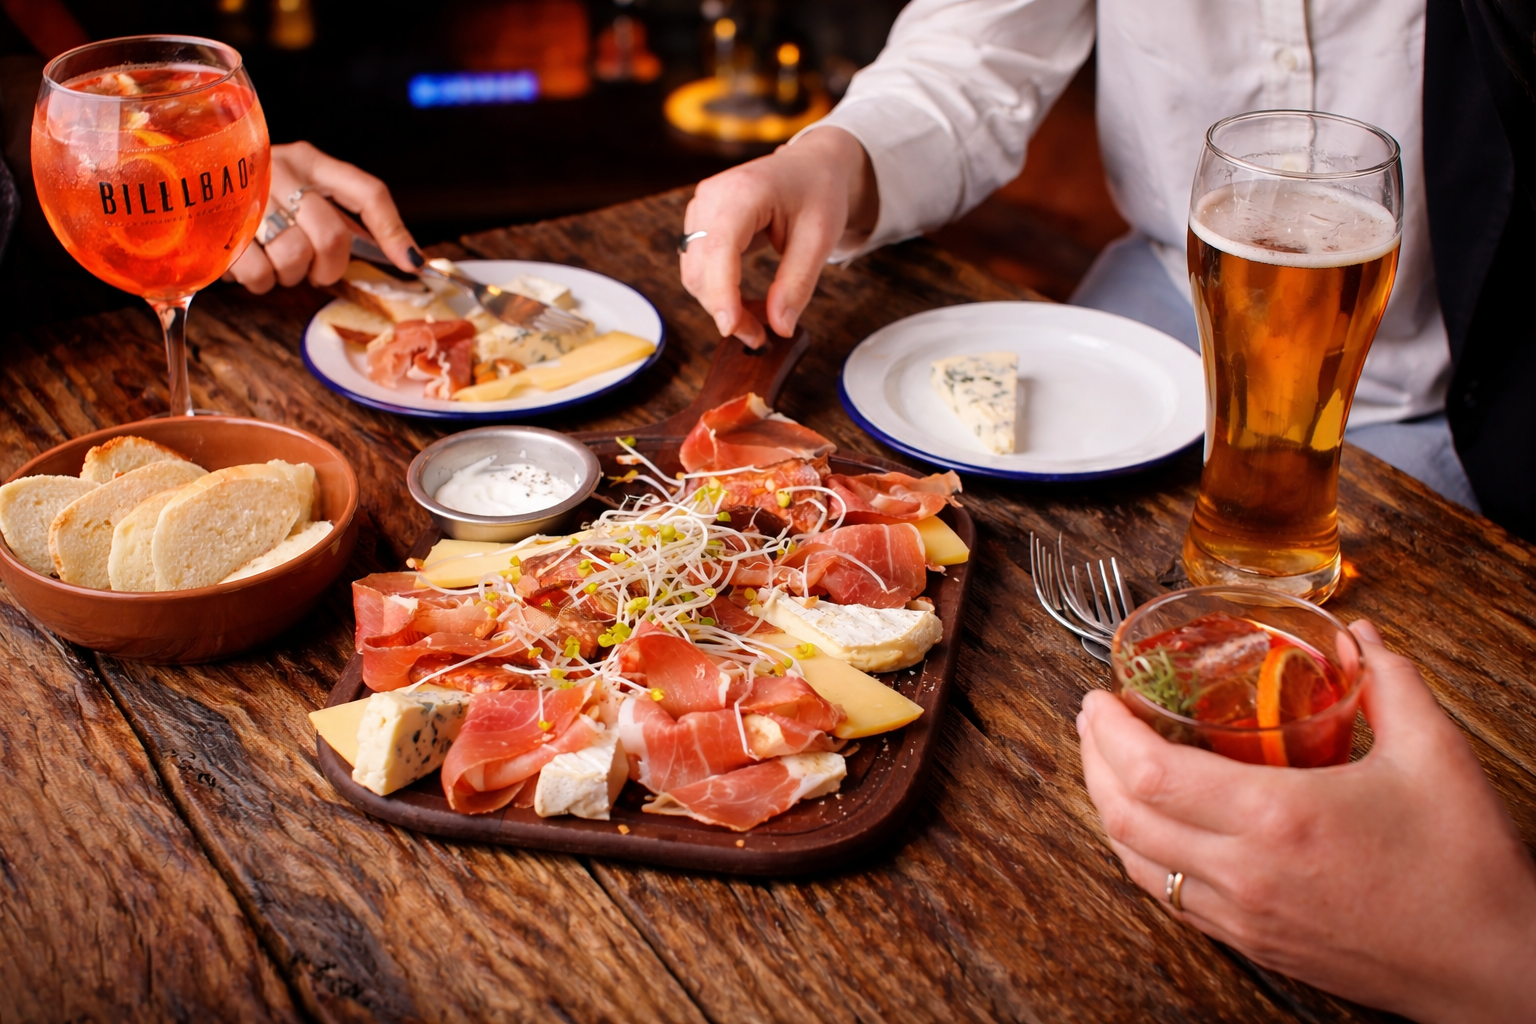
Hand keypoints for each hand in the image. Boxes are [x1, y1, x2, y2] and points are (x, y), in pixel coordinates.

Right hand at [227, 142, 418, 293]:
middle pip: (332, 236)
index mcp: (309, 161)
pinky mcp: (217, 224)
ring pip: (296, 256)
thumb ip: (345, 219)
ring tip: (274, 259)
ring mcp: (247, 194)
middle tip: (314, 270)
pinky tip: (249, 263)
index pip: (366, 192)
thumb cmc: (255, 199)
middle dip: (329, 267)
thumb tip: (408, 260)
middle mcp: (281, 170)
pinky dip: (261, 280)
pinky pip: (260, 273)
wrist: (180, 183)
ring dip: (291, 274)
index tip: (412, 264)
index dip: (394, 231)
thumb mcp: (300, 194)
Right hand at [680, 126, 877, 347]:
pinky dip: (716, 292)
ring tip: (755, 323)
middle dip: (725, 310)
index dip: (721, 293)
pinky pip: (698, 267)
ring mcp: (701, 208)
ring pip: (694, 273)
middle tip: (760, 338)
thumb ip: (797, 284)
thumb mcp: (820, 238)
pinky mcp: (700, 222)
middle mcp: (712, 197)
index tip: (731, 329)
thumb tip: (779, 327)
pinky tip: (742, 303)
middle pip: (701, 268)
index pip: (720, 248)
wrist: (812, 166)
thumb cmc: (819, 192)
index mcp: (744, 191)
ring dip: (718, 305)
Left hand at [1078, 620, 1535, 1022]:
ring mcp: (1243, 916)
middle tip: (1094, 719)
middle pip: (1124, 817)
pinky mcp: (1254, 943)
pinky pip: (1170, 897)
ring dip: (1109, 808)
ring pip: (1136, 863)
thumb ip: (1390, 680)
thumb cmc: (1466, 868)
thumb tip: (1359, 634)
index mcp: (1276, 819)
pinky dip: (1141, 854)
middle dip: (1093, 760)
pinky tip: (1152, 825)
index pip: (1151, 772)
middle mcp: (1244, 873)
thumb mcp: (1435, 754)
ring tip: (1110, 763)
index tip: (1099, 697)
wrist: (1495, 970)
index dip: (1107, 731)